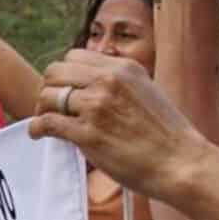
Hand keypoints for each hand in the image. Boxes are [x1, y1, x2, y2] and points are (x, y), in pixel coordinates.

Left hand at [29, 50, 207, 203]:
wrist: (181, 163)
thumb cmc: (168, 135)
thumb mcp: (147, 92)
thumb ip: (119, 84)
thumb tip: (90, 89)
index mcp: (123, 68)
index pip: (74, 56)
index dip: (65, 74)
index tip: (65, 91)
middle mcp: (108, 81)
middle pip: (55, 72)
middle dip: (49, 89)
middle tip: (51, 107)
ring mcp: (97, 106)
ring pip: (47, 96)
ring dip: (42, 109)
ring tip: (46, 122)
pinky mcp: (88, 134)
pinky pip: (47, 122)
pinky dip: (37, 129)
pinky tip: (39, 135)